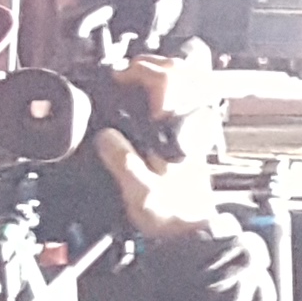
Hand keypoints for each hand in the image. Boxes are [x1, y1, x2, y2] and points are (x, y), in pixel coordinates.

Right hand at [93, 47, 229, 239]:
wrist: (191, 234)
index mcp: (177, 129)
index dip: (139, 70)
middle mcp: (191, 123)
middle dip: (148, 65)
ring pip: (186, 81)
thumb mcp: (137, 191)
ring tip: (135, 79)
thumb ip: (121, 159)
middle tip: (122, 75)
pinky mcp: (193, 137)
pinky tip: (152, 100)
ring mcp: (195, 127)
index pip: (167, 79)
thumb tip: (106, 136)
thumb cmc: (170, 216)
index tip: (118, 77)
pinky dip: (168, 91)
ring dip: (160, 74)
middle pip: (178, 71)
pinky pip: (185, 100)